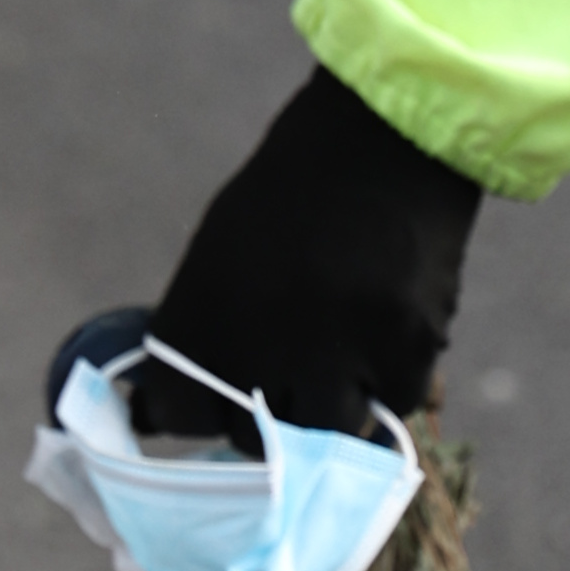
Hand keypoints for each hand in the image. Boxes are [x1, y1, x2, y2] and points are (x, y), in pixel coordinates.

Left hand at [128, 68, 482, 440]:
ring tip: (341, 360)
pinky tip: (386, 327)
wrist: (382, 132)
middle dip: (266, 419)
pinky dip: (390, 378)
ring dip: (332, 411)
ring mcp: (334, 352)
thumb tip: (165, 411)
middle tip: (287, 378)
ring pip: (328, 431)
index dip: (196, 412)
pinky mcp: (404, 349)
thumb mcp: (221, 253)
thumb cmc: (293, 193)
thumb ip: (201, 333)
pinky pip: (394, 401)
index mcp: (198, 314)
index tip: (212, 400)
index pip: (177, 413)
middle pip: (253, 438)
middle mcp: (257, 344)